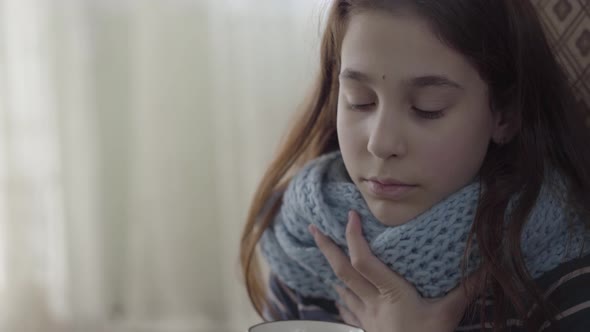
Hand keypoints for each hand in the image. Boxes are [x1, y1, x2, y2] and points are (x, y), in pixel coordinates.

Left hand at [309, 210, 478, 331]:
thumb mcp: (449, 314)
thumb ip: (467, 288)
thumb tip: (488, 265)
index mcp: (390, 293)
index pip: (362, 261)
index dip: (353, 237)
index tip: (351, 215)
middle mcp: (372, 303)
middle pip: (342, 271)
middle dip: (326, 248)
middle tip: (313, 228)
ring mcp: (366, 317)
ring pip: (341, 288)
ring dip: (330, 267)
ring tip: (323, 250)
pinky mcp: (367, 328)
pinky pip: (347, 309)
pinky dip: (341, 296)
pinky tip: (339, 292)